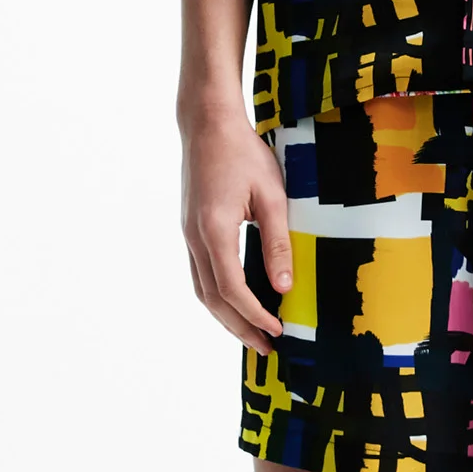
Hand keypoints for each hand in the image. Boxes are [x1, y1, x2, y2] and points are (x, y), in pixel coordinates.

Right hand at [181, 108, 293, 351]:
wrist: (207, 124)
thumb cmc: (243, 153)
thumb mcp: (272, 195)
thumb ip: (278, 242)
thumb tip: (284, 285)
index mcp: (214, 230)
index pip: (232, 289)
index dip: (254, 315)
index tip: (278, 330)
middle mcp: (194, 238)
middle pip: (213, 299)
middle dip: (239, 327)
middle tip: (267, 347)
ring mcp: (188, 234)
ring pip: (202, 290)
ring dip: (226, 316)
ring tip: (253, 333)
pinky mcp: (191, 229)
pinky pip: (200, 274)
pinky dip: (218, 296)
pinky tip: (237, 302)